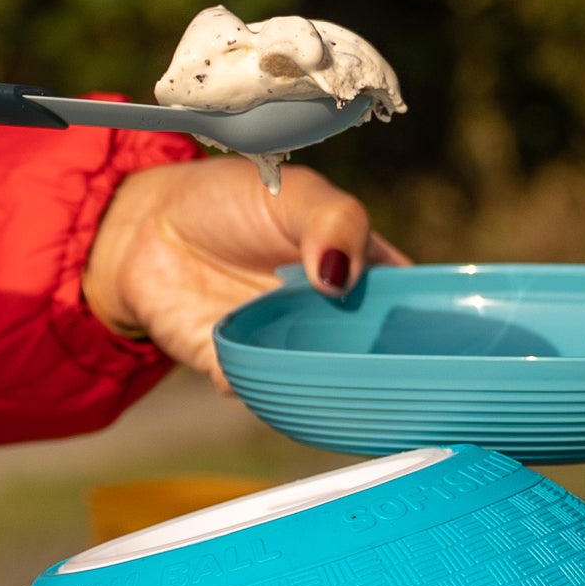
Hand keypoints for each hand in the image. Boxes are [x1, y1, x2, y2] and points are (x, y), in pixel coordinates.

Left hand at [81, 157, 399, 385]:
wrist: (146, 225)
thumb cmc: (230, 200)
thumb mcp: (295, 194)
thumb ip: (334, 223)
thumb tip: (340, 278)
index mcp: (358, 270)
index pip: (407, 305)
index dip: (426, 323)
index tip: (438, 336)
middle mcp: (329, 319)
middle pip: (371, 356)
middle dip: (381, 369)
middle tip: (384, 366)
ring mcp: (286, 347)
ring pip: (320, 383)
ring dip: (321, 384)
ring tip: (316, 366)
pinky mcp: (239, 368)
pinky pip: (260, 391)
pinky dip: (259, 386)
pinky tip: (250, 363)